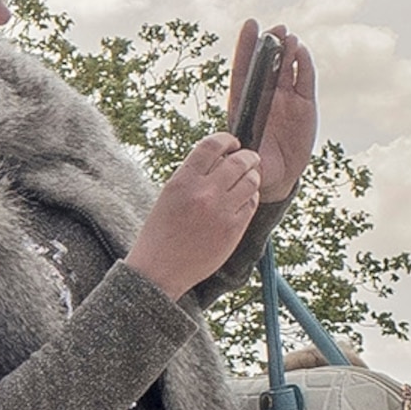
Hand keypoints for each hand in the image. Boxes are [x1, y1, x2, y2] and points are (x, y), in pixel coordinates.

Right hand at [125, 133, 262, 297]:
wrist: (158, 270)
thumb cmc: (160, 233)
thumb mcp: (168, 196)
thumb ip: (193, 176)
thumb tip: (221, 158)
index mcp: (182, 181)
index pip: (212, 145)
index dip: (227, 140)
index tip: (232, 144)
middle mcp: (203, 193)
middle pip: (239, 161)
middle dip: (248, 157)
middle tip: (248, 160)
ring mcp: (220, 211)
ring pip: (251, 180)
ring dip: (252, 176)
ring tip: (247, 180)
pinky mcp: (233, 228)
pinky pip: (251, 203)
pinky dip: (251, 197)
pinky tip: (242, 200)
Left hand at [230, 20, 318, 203]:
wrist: (276, 176)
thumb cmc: (255, 166)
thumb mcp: (247, 161)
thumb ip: (245, 154)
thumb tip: (241, 150)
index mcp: (244, 105)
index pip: (243, 72)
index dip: (245, 48)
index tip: (250, 25)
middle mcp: (265, 96)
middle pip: (267, 64)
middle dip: (270, 44)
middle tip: (276, 27)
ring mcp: (285, 98)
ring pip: (286, 68)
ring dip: (288, 50)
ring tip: (289, 36)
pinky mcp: (304, 104)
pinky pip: (305, 80)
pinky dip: (304, 65)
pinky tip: (303, 51)